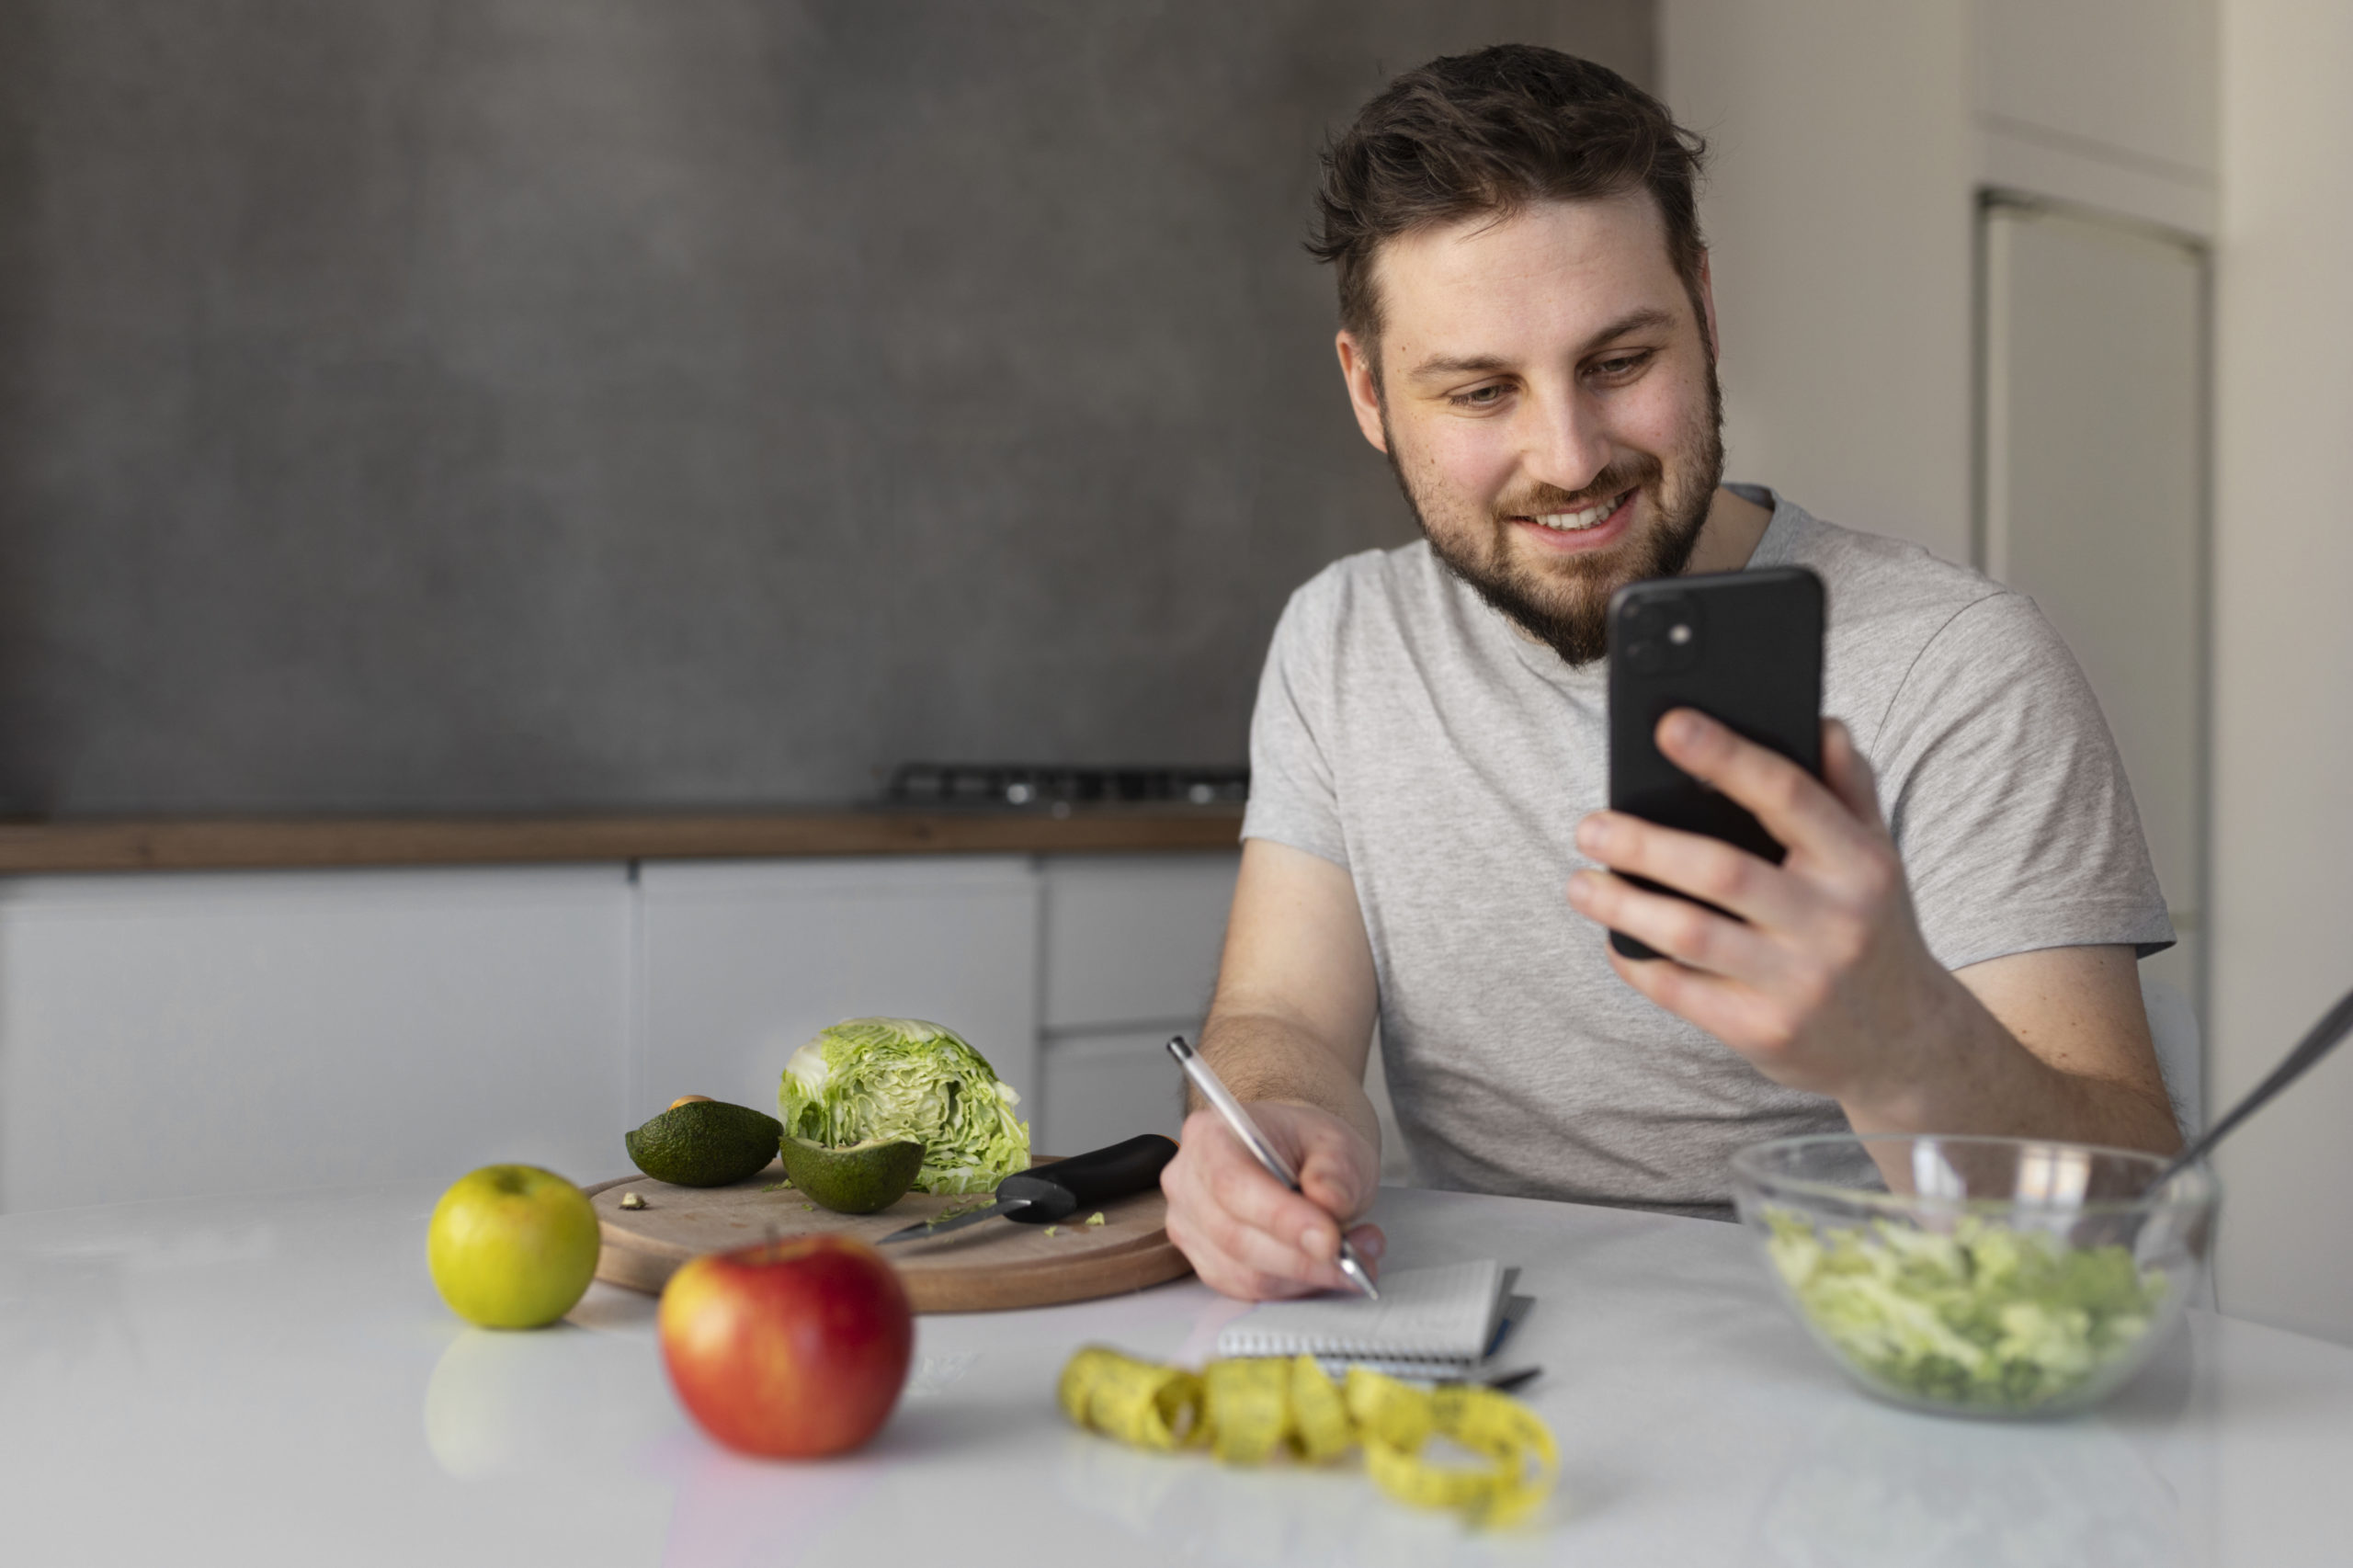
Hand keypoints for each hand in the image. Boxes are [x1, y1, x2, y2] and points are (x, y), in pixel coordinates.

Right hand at [1160, 1101, 1384, 1300]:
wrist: (1292, 1159)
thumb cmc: (1303, 1145)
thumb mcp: (1335, 1141)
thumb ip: (1335, 1170)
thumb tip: (1328, 1202)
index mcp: (1210, 1134)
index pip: (1232, 1183)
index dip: (1280, 1218)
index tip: (1328, 1239)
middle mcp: (1188, 1182)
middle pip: (1234, 1236)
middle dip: (1302, 1258)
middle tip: (1354, 1257)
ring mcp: (1191, 1227)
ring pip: (1243, 1272)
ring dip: (1305, 1276)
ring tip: (1353, 1256)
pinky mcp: (1207, 1263)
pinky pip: (1249, 1290)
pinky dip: (1295, 1286)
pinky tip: (1325, 1267)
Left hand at [1565, 710, 1958, 1110]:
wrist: (1904, 1042)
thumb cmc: (1871, 928)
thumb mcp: (1877, 856)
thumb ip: (1848, 786)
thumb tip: (1818, 720)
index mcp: (1860, 864)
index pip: (1788, 795)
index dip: (1726, 756)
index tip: (1670, 726)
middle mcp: (1834, 922)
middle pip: (1722, 871)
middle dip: (1643, 846)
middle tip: (1590, 827)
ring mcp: (1800, 982)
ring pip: (1690, 934)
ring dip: (1622, 907)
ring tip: (1580, 884)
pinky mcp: (1764, 1031)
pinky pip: (1680, 992)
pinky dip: (1636, 962)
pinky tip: (1614, 939)